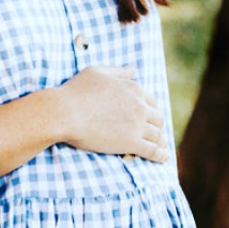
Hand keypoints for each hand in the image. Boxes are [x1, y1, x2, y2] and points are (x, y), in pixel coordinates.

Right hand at [54, 66, 169, 162]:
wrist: (64, 113)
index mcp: (133, 89)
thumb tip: (133, 70)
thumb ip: (118, 72)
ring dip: (161, 141)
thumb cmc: (76, 91)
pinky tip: (164, 158)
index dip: (152, 110)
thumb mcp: (97, 72)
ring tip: (162, 147)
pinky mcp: (131, 142)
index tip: (150, 117)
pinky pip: (152, 150)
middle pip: (157, 118)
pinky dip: (161, 155)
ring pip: (157, 135)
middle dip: (158, 126)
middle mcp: (139, 106)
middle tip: (156, 133)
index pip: (151, 101)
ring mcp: (137, 125)